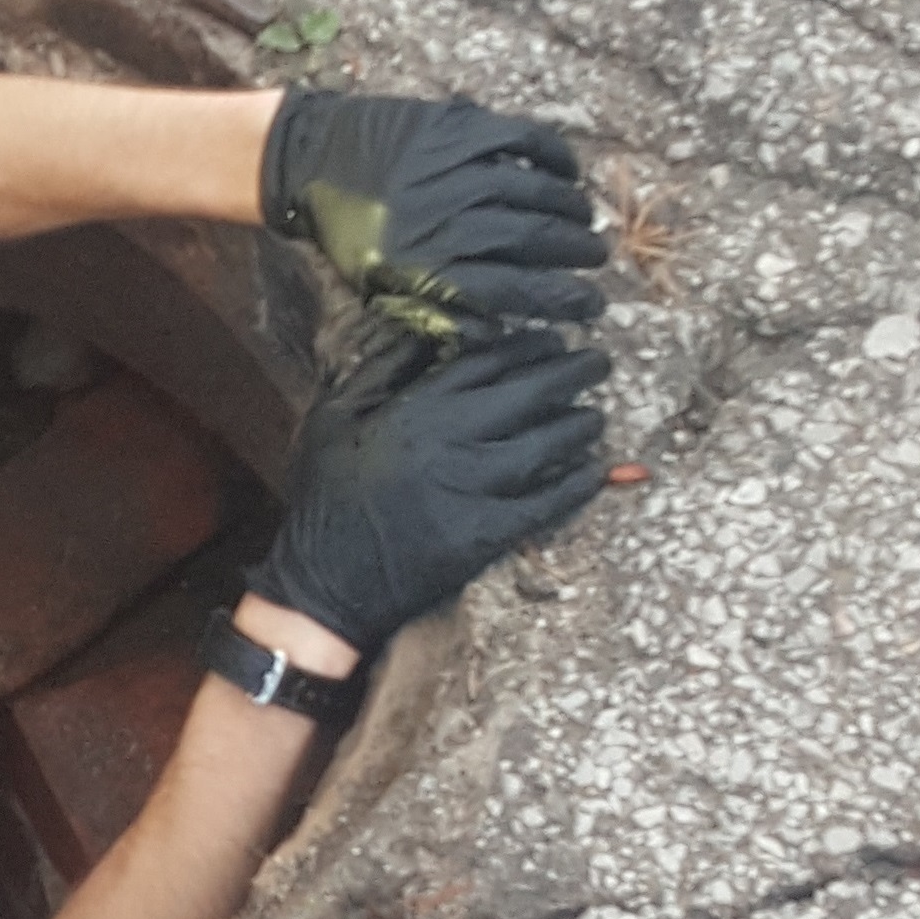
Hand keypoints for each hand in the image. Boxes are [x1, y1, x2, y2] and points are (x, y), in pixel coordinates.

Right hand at [245, 319, 610, 654]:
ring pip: (545, 446)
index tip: (553, 338)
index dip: (527, 347)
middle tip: (597, 363)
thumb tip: (426, 334)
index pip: (485, 362)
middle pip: (528, 395)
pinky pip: (546, 505)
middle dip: (571, 373)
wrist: (322, 584)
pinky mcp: (486, 535)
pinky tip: (595, 474)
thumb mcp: (330, 419)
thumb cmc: (324, 498)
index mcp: (412, 410)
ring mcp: (471, 490)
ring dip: (580, 426)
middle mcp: (448, 443)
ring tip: (596, 417)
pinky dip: (577, 487)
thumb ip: (379, 373)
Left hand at [262, 91, 607, 327]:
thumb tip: (503, 333)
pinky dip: (555, 156)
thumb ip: (438, 314)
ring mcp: (453, 168)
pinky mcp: (455, 128)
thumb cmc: (350, 234)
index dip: (561, 300)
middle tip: (598, 261)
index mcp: (426, 267)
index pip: (514, 290)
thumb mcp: (382, 290)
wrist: (308, 163)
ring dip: (571, 210)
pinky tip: (571, 174)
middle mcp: (444, 218)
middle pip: (533, 240)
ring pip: (535, 192)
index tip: (591, 305)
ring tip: (587, 223)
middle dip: (576, 254)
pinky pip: (522, 139)